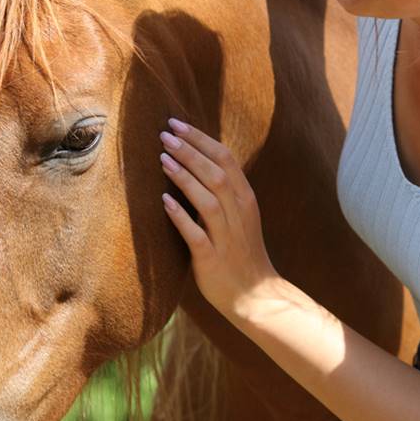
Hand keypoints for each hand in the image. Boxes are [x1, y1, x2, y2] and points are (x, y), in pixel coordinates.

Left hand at [160, 118, 278, 321]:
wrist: (257, 297)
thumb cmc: (241, 252)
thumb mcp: (238, 216)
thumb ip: (221, 191)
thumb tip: (193, 161)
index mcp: (245, 199)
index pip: (225, 158)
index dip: (200, 139)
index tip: (176, 123)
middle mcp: (239, 213)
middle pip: (216, 173)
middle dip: (189, 151)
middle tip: (164, 134)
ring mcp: (228, 236)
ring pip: (208, 199)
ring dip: (185, 177)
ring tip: (162, 159)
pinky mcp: (213, 259)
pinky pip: (197, 234)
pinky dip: (181, 216)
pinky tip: (164, 202)